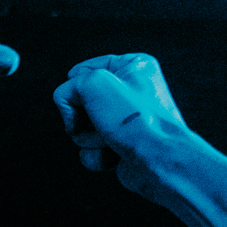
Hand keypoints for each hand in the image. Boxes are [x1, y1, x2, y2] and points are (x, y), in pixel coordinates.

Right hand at [52, 53, 199, 200]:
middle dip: (82, 117)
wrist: (157, 160)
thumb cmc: (137, 121)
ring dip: (89, 138)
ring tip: (110, 139)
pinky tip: (113, 155)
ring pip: (83, 128)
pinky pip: (91, 150)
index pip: (82, 70)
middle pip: (80, 102)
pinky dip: (96, 156)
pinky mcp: (122, 146)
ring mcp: (126, 122)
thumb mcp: (93, 83)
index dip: (76, 87)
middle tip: (99, 120)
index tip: (85, 97)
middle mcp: (132, 92)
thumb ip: (69, 86)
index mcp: (133, 66)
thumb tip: (68, 108)